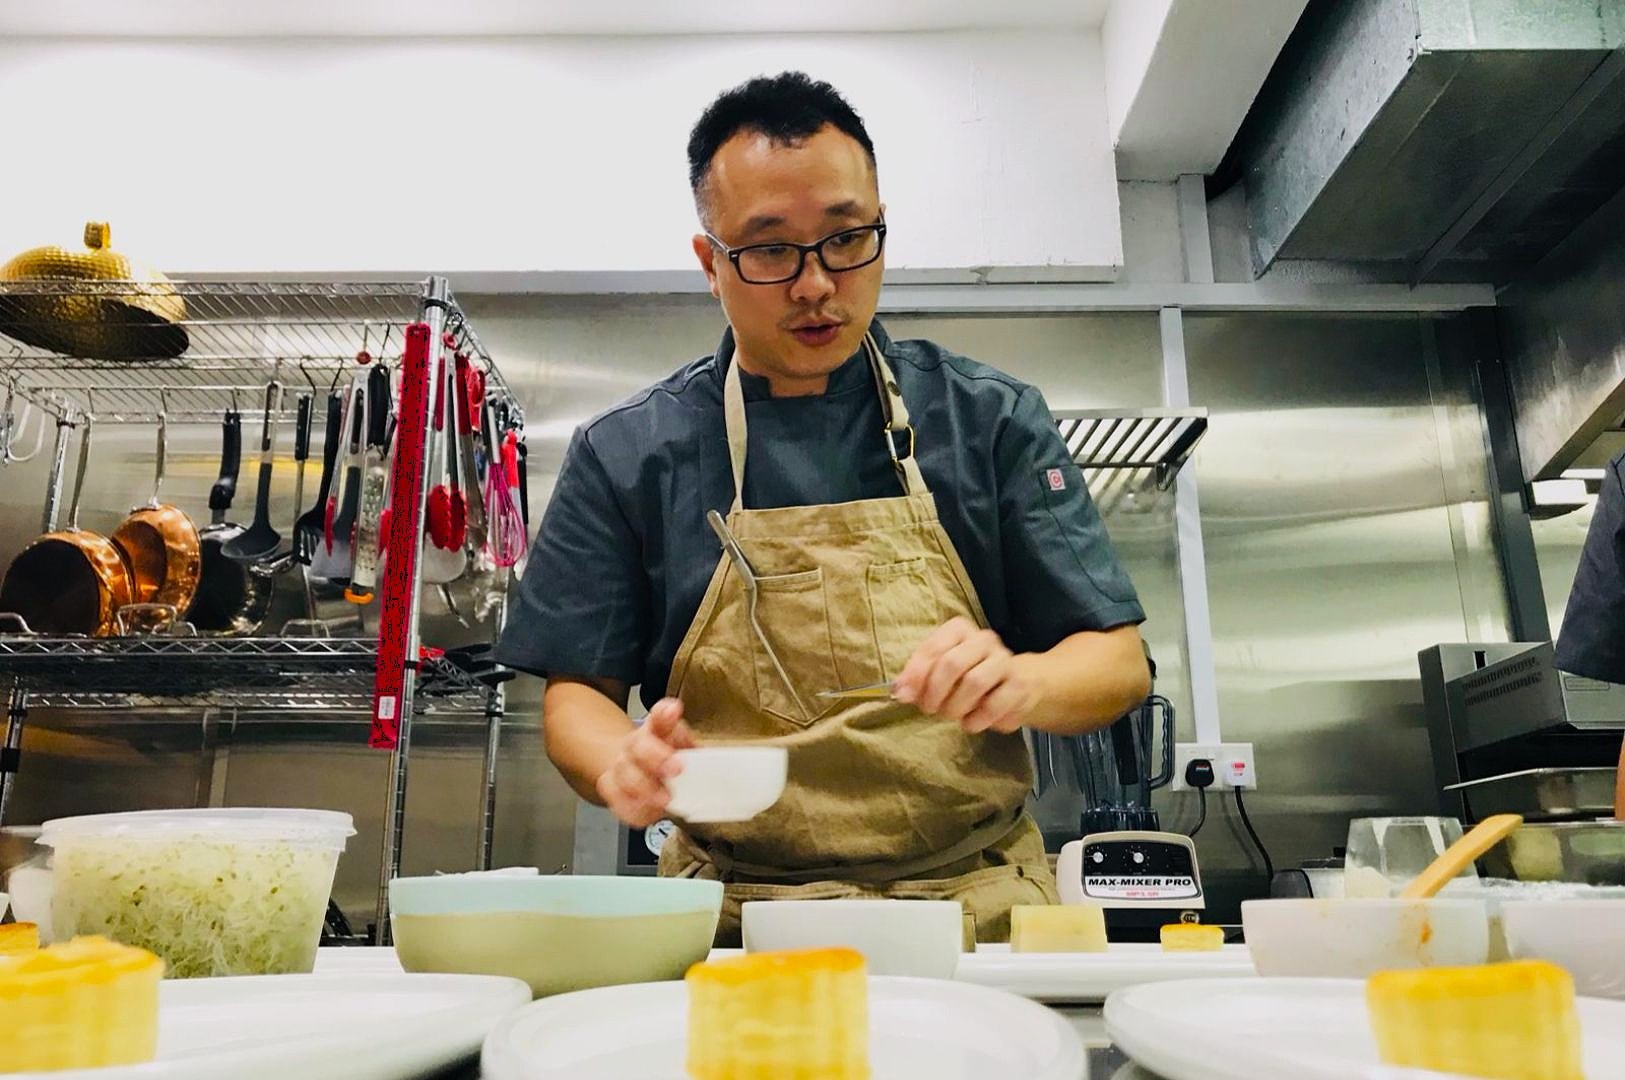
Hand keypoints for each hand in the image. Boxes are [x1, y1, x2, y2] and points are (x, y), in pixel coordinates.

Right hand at [595, 697, 697, 827]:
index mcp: (656, 730)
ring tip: (665, 798)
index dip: (665, 713)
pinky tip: (650, 811)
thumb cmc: (666, 758)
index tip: (674, 712)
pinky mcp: (614, 792)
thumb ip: (695, 750)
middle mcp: (634, 746)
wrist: (635, 767)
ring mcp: (621, 769)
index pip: (659, 715)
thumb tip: (710, 758)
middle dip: (655, 757)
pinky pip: (618, 802)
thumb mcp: (686, 750)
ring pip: (623, 775)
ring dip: (644, 788)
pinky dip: (634, 809)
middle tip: (676, 768)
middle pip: (637, 746)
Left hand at [893, 617, 1033, 733]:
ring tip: (951, 716)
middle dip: (935, 692)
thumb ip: (918, 678)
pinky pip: (994, 704)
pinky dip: (976, 719)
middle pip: (952, 663)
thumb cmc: (968, 675)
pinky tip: (971, 723)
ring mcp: (1004, 660)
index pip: (934, 647)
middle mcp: (984, 639)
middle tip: (929, 709)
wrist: (1017, 683)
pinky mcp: (1019, 685)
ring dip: (955, 706)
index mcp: (959, 630)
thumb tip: (899, 692)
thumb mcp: (939, 672)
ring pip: (974, 682)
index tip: (904, 695)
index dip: (916, 673)